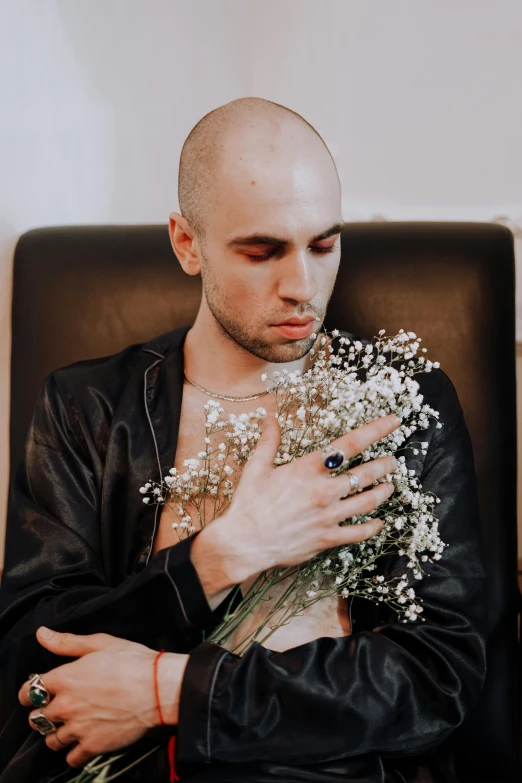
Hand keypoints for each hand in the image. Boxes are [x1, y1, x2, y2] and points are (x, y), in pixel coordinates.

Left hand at [18, 627, 188, 767]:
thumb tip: (42, 634)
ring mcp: (78, 728)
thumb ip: (67, 642)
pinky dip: (72, 753)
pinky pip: (71, 758)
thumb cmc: (133, 662)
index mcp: (65, 679)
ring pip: (50, 740)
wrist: (157, 688)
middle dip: (42, 713)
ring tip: (66, 727)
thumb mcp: (100, 643)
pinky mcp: (92, 745)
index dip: (30, 692)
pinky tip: (80, 743)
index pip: (30, 691)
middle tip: (53, 709)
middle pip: (36, 718)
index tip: (35, 692)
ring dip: (55, 734)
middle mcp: (66, 706)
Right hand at [204, 413, 400, 581]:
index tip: (393, 422)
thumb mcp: (256, 467)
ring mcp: (328, 516)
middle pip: (366, 473)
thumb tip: (270, 416)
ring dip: (383, 492)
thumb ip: (269, 441)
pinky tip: (379, 521)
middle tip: (393, 460)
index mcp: (308, 469)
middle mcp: (323, 491)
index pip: (350, 444)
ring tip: (390, 485)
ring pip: (368, 502)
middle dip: (385, 465)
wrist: (244, 543)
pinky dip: (372, 526)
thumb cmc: (249, 504)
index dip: (375, 430)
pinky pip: (358, 532)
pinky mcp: (328, 538)